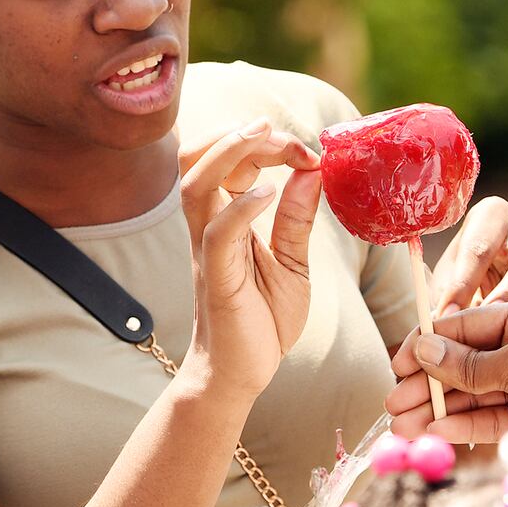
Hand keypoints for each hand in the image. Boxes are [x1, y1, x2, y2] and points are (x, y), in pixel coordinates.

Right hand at [178, 119, 322, 401]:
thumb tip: (313, 171)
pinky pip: (216, 233)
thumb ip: (297, 219)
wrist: (241, 376)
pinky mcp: (217, 279)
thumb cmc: (262, 320)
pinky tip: (271, 192)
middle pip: (195, 159)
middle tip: (275, 130)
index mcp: (225, 219)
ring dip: (228, 152)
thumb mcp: (293, 262)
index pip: (228, 160)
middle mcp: (208, 227)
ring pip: (194, 185)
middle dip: (234, 133)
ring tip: (265, 137)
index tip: (308, 153)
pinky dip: (242, 206)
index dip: (265, 144)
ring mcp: (208, 251)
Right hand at [385, 294, 507, 464]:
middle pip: (465, 360)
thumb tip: (425, 348)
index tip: (399, 361)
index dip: (431, 342)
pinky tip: (429, 434)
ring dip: (435, 409)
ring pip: (471, 393)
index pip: (470, 323)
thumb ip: (474, 361)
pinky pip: (485, 418)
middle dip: (427, 382)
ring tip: (400, 426)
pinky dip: (457, 426)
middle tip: (392, 402)